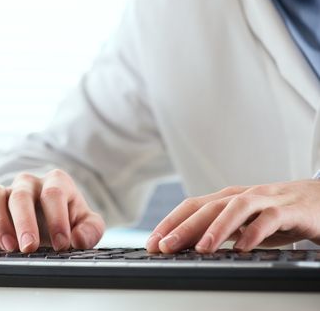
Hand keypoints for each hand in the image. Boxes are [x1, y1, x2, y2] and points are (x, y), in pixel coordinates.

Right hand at [0, 169, 104, 252]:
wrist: (48, 220)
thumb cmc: (66, 220)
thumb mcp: (85, 224)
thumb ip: (90, 230)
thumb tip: (78, 239)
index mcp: (56, 183)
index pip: (53, 194)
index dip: (57, 219)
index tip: (62, 244)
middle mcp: (28, 183)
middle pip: (21, 195)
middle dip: (24, 222)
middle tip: (29, 248)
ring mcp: (5, 191)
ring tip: (8, 246)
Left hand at [146, 180, 319, 252]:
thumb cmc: (279, 214)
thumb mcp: (243, 223)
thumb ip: (218, 231)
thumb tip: (185, 247)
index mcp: (227, 198)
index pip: (191, 206)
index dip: (169, 222)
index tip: (152, 243)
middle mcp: (242, 195)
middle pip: (207, 207)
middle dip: (183, 227)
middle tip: (165, 247)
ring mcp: (266, 200)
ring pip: (236, 207)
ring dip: (216, 228)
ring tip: (201, 249)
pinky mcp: (290, 211)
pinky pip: (270, 219)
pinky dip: (255, 231)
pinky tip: (243, 247)